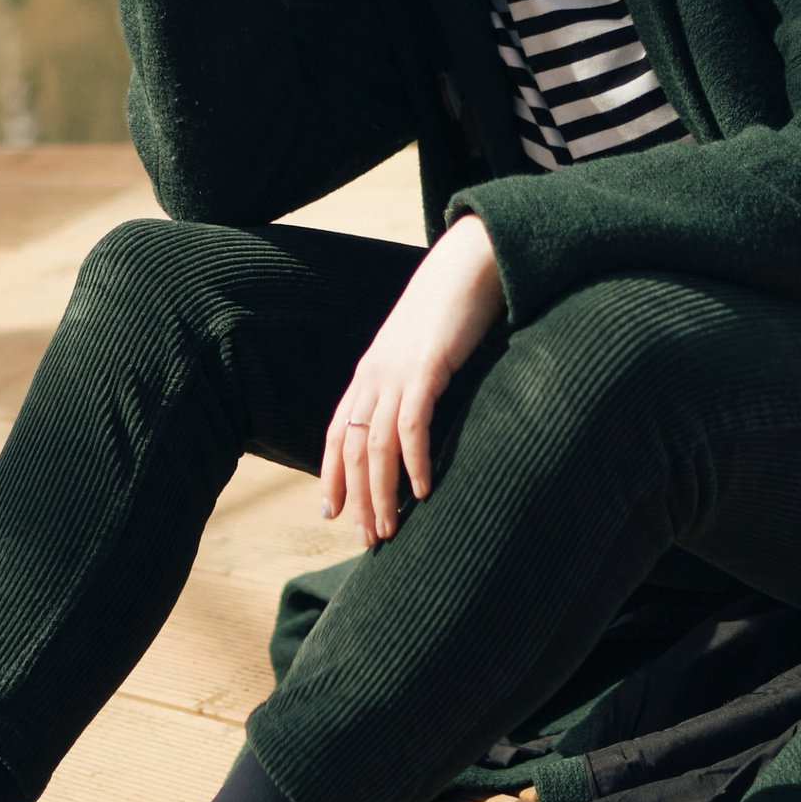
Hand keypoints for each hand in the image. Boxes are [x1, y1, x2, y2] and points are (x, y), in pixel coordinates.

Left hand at [320, 215, 504, 547]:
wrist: (468, 261)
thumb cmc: (450, 306)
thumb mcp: (419, 348)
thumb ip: (411, 380)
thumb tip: (414, 414)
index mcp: (369, 372)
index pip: (339, 432)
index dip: (332, 474)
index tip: (332, 513)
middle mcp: (374, 375)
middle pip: (355, 449)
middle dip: (358, 499)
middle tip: (369, 540)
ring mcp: (398, 372)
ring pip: (378, 446)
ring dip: (381, 493)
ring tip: (389, 529)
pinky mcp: (427, 368)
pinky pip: (413, 425)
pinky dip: (413, 462)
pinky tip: (421, 491)